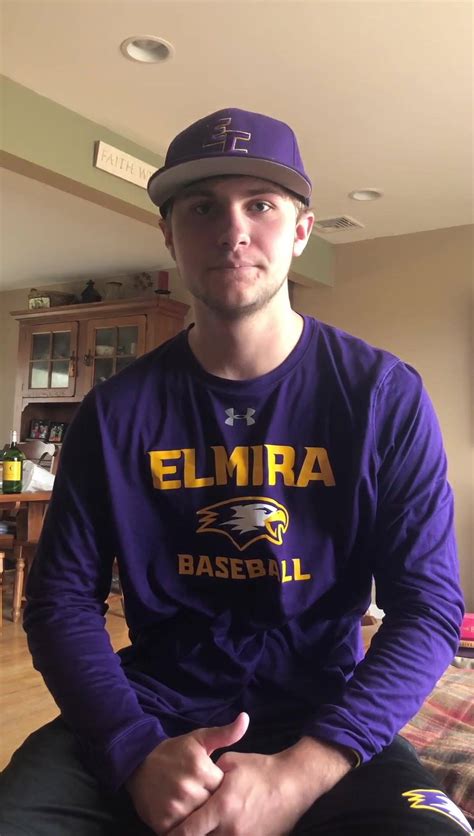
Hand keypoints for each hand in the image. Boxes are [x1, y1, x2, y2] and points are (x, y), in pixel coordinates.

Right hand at [126, 712, 249, 833]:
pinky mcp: (163, 823)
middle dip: (212, 804)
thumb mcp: (199, 738)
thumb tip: (245, 718)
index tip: (215, 785)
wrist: (138, 762)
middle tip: (204, 797)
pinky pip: (184, 833)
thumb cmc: (174, 751)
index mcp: (201, 769)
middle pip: (213, 807)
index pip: (224, 789)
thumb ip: (225, 733)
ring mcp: (175, 807)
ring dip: (200, 818)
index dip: (222, 790)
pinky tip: (185, 817)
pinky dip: (186, 829)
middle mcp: (189, 789)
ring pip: (200, 822)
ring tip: (196, 807)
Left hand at [168, 736, 352, 835]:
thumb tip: (197, 785)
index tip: (165, 835)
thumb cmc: (260, 769)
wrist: (293, 782)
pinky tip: (221, 831)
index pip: (188, 831)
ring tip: (204, 829)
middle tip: (183, 831)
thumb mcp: (231, 764)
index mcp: (221, 806)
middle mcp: (230, 828)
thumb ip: (209, 776)